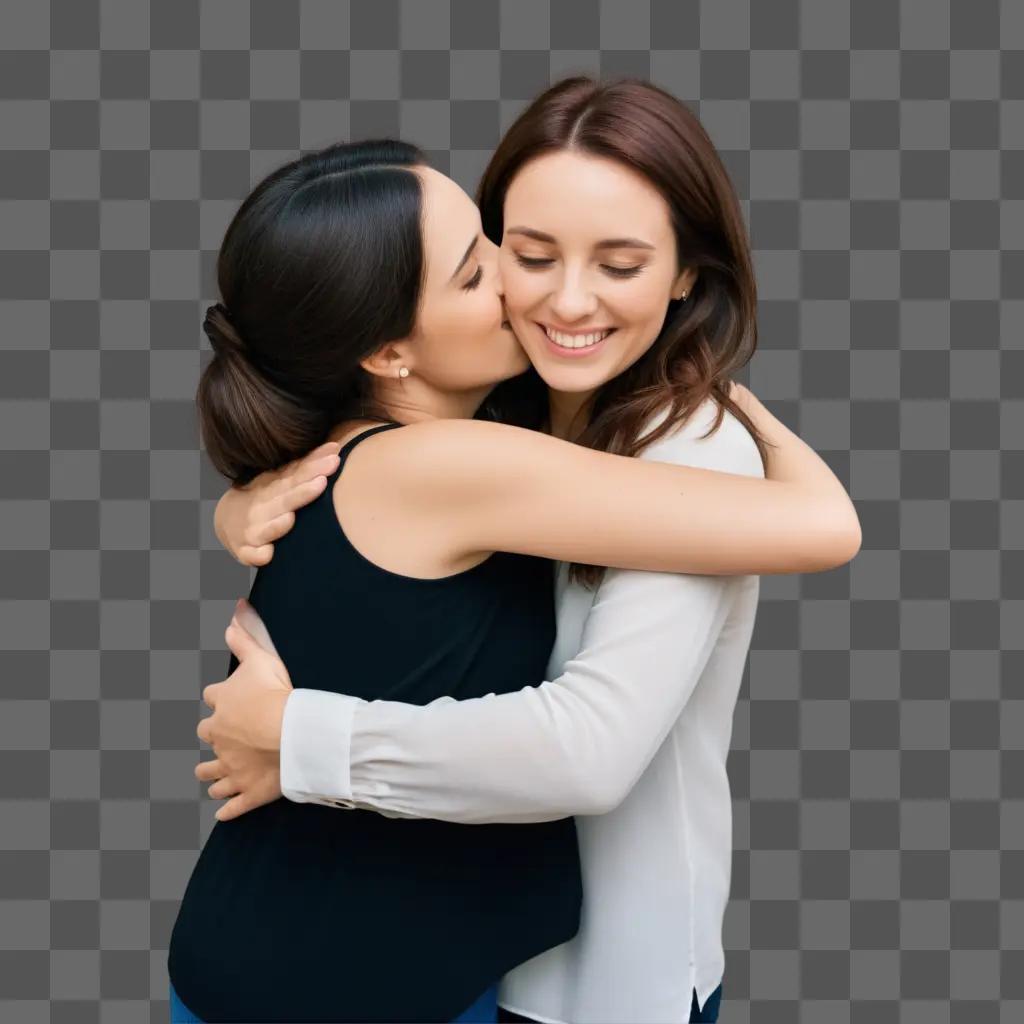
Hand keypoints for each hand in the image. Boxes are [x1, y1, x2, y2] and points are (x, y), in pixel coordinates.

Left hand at [194, 601, 293, 821]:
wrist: (290, 735)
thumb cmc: (277, 695)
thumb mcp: (260, 659)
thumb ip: (245, 637)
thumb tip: (234, 610)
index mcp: (222, 707)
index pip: (212, 698)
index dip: (220, 698)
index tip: (228, 700)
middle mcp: (219, 738)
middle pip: (207, 737)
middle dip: (213, 739)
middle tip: (224, 740)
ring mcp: (231, 768)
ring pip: (210, 776)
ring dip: (212, 777)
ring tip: (214, 780)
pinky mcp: (245, 792)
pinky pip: (230, 806)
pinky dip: (226, 809)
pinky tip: (224, 812)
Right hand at [215, 441, 341, 565]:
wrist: (227, 518)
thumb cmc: (265, 497)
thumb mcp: (281, 479)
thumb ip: (308, 466)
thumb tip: (335, 447)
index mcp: (274, 487)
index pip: (296, 475)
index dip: (314, 467)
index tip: (334, 458)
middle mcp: (262, 506)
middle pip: (285, 499)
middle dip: (302, 492)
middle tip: (321, 483)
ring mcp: (253, 529)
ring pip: (267, 528)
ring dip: (277, 524)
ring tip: (289, 518)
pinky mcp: (245, 551)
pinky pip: (253, 555)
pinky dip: (258, 555)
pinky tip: (268, 554)